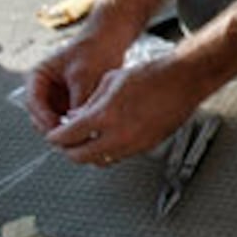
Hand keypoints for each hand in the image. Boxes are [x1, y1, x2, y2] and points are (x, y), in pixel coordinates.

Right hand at [25, 28, 129, 133]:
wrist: (109, 41)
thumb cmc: (93, 50)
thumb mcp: (83, 75)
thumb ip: (77, 99)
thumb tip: (77, 123)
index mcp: (38, 77)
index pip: (33, 101)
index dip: (43, 117)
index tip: (56, 128)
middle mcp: (44, 90)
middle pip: (40, 116)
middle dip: (53, 127)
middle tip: (68, 137)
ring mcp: (56, 98)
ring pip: (54, 121)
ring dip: (65, 128)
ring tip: (80, 134)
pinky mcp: (69, 104)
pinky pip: (68, 120)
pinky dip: (76, 125)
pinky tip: (87, 129)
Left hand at [44, 51, 199, 165]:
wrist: (183, 81)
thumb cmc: (153, 75)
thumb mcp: (111, 80)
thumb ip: (89, 102)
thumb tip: (76, 117)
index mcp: (105, 115)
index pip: (68, 136)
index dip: (56, 137)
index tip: (54, 136)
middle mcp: (118, 135)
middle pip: (80, 156)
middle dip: (69, 151)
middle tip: (65, 143)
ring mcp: (133, 144)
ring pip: (100, 161)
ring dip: (89, 154)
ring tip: (86, 143)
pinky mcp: (146, 147)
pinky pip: (119, 157)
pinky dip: (108, 152)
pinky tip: (108, 140)